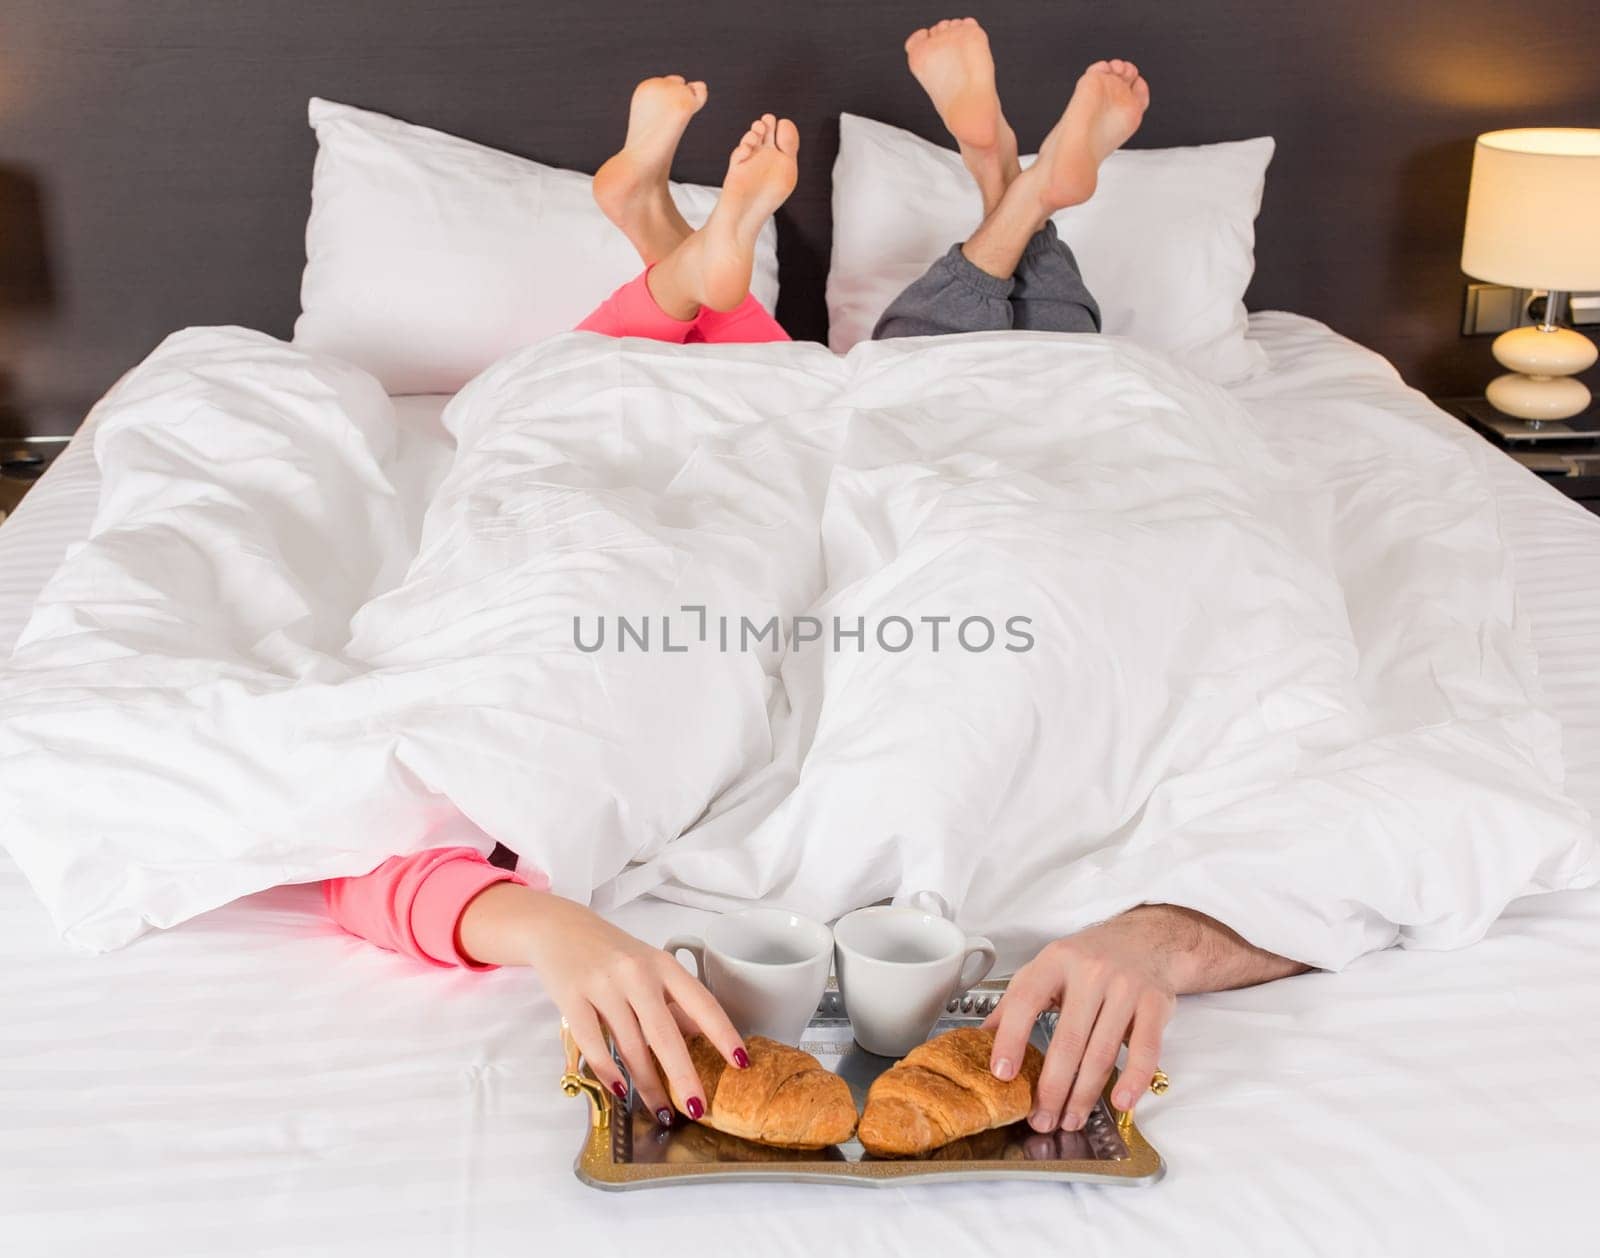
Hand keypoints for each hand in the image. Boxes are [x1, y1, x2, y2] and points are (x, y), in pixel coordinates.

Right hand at [491, 888, 747, 1124]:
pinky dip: (608, 1072)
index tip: (741, 1062)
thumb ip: (674, 1000)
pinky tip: (620, 1091)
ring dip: (647, 1085)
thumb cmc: (611, 952)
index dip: (723, 1034)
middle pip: (665, 1034)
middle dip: (683, 1076)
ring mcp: (603, 986)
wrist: (558, 928)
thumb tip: (701, 1035)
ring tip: (660, 1110)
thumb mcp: (650, 966)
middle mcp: (636, 974)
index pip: (702, 1003)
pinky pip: (594, 1045)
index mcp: (663, 965)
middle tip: (697, 1108)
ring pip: (630, 1046)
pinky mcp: (572, 998)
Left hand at [983, 907, 1178, 1131]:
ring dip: (1084, 1094)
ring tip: (1070, 1120)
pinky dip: (1133, 1080)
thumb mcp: (1046, 968)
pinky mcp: (1154, 1004)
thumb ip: (1015, 1002)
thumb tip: (979, 1039)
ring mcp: (1125, 988)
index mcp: (1055, 962)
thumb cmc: (1088, 959)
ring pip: (1101, 1052)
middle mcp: (1090, 972)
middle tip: (1040, 1119)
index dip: (1010, 1039)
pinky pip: (1144, 1050)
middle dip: (1052, 1088)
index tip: (1002, 1074)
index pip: (1025, 1002)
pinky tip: (1120, 1102)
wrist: (1145, 939)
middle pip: (1067, 1040)